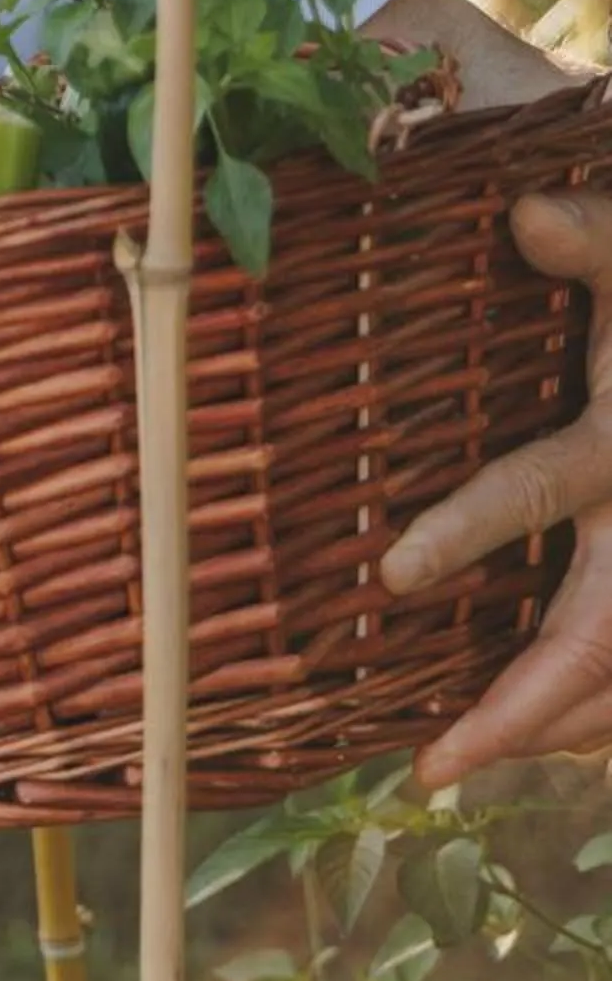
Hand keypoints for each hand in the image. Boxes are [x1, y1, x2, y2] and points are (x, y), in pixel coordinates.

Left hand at [381, 186, 611, 785]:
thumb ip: (593, 240)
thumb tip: (526, 214)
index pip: (542, 490)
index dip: (470, 530)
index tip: (390, 571)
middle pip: (599, 640)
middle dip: (522, 712)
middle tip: (431, 766)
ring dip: (556, 729)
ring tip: (466, 764)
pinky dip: (595, 712)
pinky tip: (539, 739)